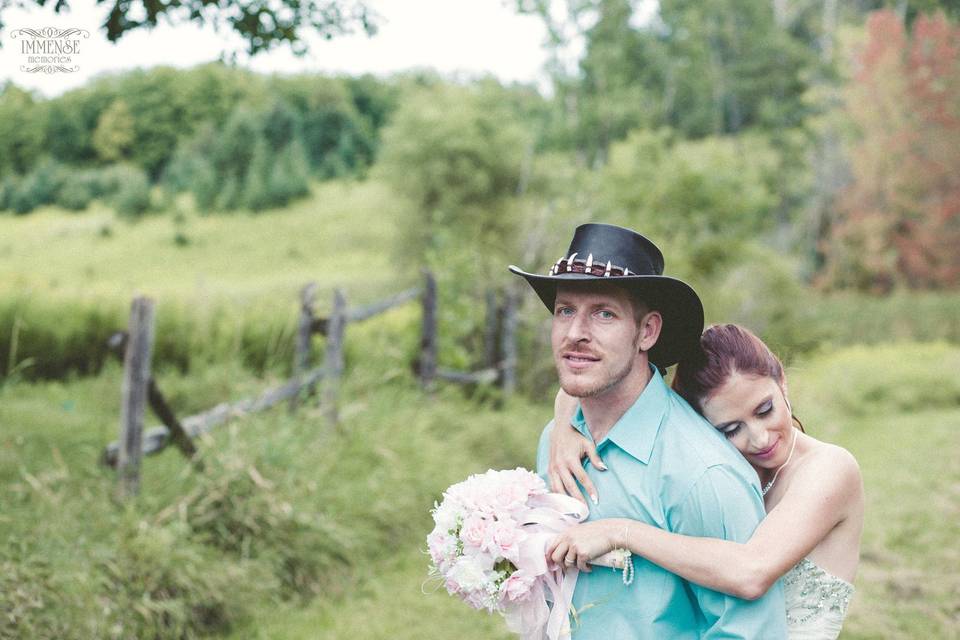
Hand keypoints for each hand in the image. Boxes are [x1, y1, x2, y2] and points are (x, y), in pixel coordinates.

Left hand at [546, 519, 625, 572]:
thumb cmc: (597, 531)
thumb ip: (570, 538)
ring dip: (573, 567)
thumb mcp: (579, 531)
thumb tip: (564, 551)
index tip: (552, 563)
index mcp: (566, 533)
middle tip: (567, 567)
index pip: (551, 546)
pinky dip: (584, 569)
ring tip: (580, 566)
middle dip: (560, 564)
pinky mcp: (583, 554)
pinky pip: (580, 566)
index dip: (550, 557)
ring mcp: (575, 546)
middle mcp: (568, 539)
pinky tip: (589, 567)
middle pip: (555, 557)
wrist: (611, 531)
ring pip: (567, 563)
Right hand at [549, 389, 605, 503]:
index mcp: (570, 459)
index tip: (596, 500)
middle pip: (570, 487)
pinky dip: (557, 496)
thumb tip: (604, 468)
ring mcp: (553, 469)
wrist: (559, 429)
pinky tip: (562, 504)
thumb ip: (595, 456)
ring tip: (573, 512)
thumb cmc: (576, 437)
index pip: (582, 478)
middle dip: (578, 500)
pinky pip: (552, 486)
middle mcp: (560, 466)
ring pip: (558, 489)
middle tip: (585, 512)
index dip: (589, 490)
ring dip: (566, 501)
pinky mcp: (549, 470)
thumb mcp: (588, 443)